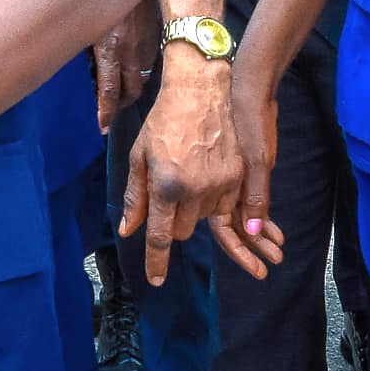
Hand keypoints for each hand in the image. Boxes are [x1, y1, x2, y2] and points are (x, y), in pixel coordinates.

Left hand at [92, 0, 160, 133]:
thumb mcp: (89, 22)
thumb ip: (92, 45)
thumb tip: (90, 65)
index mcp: (111, 48)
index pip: (110, 90)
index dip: (107, 112)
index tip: (103, 127)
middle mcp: (131, 50)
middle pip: (132, 90)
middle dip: (123, 102)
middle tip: (113, 106)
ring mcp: (147, 43)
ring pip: (144, 76)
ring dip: (133, 84)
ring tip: (121, 85)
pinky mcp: (156, 34)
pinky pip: (150, 59)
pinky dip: (141, 66)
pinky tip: (132, 61)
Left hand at [121, 51, 276, 280]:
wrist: (203, 89)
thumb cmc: (164, 120)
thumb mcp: (140, 156)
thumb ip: (134, 197)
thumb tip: (128, 230)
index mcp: (165, 185)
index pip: (160, 237)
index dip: (156, 262)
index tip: (156, 281)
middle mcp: (194, 190)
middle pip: (181, 231)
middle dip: (171, 222)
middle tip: (168, 194)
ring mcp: (221, 185)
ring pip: (204, 221)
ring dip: (194, 211)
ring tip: (189, 177)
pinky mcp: (240, 177)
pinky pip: (227, 208)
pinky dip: (215, 203)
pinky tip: (210, 180)